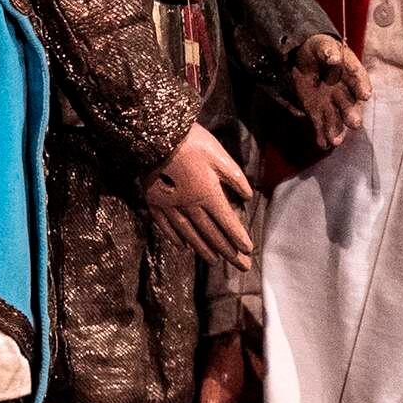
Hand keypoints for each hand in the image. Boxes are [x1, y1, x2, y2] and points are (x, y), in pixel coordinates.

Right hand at [143, 123, 256, 269]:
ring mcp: (170, 206)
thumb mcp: (219, 155)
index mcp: (208, 194)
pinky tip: (182, 247)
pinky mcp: (154, 202)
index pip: (227, 222)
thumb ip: (235, 178)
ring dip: (203, 249)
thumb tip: (247, 197)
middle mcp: (190, 206)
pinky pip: (166, 226)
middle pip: (211, 234)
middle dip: (228, 251)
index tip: (248, 250)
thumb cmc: (191, 142)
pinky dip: (175, 238)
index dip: (238, 238)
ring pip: (189, 234)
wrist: (155, 136)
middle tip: (240, 266)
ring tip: (214, 262)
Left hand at [291, 35, 369, 150]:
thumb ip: (327, 52)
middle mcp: (344, 90)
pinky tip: (322, 144)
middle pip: (350, 103)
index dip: (362, 86)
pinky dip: (321, 134)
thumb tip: (333, 58)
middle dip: (352, 114)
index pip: (358, 79)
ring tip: (335, 141)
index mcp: (349, 72)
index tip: (366, 94)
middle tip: (354, 123)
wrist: (303, 58)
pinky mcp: (316, 110)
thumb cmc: (318, 50)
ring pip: (337, 118)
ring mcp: (331, 102)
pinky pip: (320, 123)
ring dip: (337, 130)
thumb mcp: (321, 46)